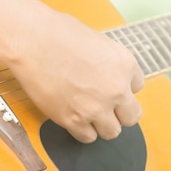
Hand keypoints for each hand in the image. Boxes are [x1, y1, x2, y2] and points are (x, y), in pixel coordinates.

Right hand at [8, 9, 144, 143]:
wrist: (31, 41)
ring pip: (112, 132)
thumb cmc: (58, 33)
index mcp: (125, 64)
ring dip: (101, 125)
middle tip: (103, 106)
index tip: (109, 86)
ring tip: (86, 113)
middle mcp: (116, 89)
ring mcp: (96, 108)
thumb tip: (108, 75)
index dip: (122, 88)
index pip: (138, 87)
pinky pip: (88, 137)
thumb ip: (109, 63)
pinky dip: (82, 130)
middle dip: (118, 113)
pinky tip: (73, 117)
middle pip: (131, 117)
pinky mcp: (73, 120)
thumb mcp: (98, 41)